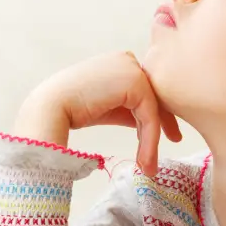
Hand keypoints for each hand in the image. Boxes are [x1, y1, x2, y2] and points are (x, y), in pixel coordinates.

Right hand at [14, 51, 181, 175]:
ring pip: (153, 108)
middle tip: (175, 142)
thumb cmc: (73, 110)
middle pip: (154, 96)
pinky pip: (150, 115)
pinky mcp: (134, 82)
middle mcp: (128, 60)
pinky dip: (149, 139)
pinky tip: (145, 159)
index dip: (158, 113)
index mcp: (120, 62)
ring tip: (149, 166)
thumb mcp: (108, 107)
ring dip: (153, 139)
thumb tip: (152, 124)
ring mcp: (131, 68)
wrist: (50, 109)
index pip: (146, 89)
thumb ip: (129, 109)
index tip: (169, 134)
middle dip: (164, 122)